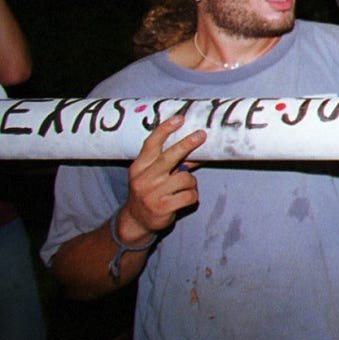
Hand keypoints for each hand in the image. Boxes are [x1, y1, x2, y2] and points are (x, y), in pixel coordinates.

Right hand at [121, 115, 205, 241]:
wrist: (136, 221)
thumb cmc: (150, 191)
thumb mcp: (153, 175)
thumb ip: (171, 162)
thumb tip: (195, 143)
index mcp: (139, 167)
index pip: (151, 144)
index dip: (165, 130)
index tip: (179, 118)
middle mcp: (143, 178)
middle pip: (169, 157)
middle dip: (187, 144)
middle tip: (201, 135)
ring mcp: (152, 194)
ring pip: (185, 178)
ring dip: (191, 183)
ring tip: (184, 188)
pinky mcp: (163, 207)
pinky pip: (190, 195)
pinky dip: (192, 196)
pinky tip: (184, 199)